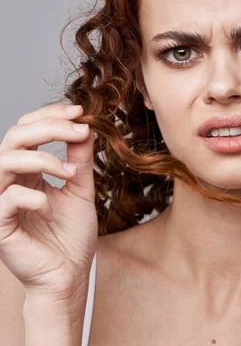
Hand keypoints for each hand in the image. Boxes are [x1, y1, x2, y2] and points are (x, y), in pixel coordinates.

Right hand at [0, 103, 97, 301]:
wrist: (69, 274)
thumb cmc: (72, 236)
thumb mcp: (81, 190)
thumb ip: (80, 160)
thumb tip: (85, 127)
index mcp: (27, 172)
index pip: (28, 131)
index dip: (50, 116)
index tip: (80, 111)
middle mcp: (10, 181)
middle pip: (14, 137)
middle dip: (49, 127)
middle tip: (80, 130)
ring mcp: (1, 201)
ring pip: (5, 161)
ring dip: (43, 158)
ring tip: (72, 172)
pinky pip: (6, 197)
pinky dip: (32, 195)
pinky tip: (50, 205)